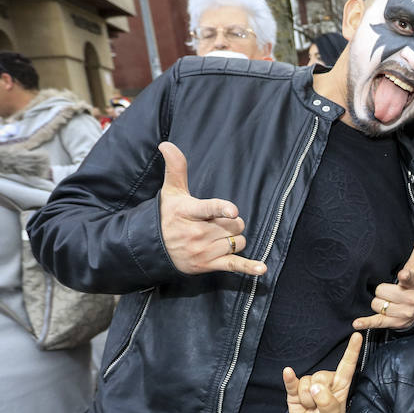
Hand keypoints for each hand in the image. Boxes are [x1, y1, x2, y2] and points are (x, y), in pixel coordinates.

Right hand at [157, 141, 266, 275]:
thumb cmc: (166, 216)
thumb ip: (176, 168)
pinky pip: (233, 265)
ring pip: (237, 242)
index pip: (209, 210)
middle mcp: (196, 233)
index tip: (233, 211)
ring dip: (234, 239)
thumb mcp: (171, 192)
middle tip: (217, 222)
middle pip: (234, 225)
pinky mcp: (207, 265)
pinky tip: (261, 269)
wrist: (152, 248)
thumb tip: (166, 143)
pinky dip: (248, 268)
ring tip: (217, 237)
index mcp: (188, 212)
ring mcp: (202, 251)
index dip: (223, 210)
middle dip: (232, 222)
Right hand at [284, 332, 360, 412]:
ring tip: (310, 408)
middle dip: (317, 394)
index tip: (357, 335)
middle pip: (320, 376)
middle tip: (319, 407)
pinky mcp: (295, 391)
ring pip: (306, 383)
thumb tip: (315, 387)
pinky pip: (292, 382)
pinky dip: (289, 378)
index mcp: (340, 385)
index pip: (347, 366)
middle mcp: (325, 382)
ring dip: (306, 399)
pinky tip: (287, 372)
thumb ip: (327, 402)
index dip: (352, 351)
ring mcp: (309, 385)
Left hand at [354, 229, 413, 330]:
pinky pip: (377, 322)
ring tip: (390, 302)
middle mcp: (410, 300)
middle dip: (383, 291)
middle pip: (382, 291)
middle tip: (393, 291)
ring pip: (377, 304)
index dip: (405, 276)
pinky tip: (357, 323)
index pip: (410, 278)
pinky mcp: (393, 323)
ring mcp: (402, 313)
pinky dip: (366, 323)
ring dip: (380, 303)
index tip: (403, 274)